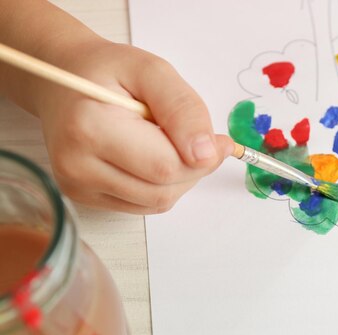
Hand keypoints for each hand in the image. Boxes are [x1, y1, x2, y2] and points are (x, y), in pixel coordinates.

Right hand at [36, 39, 233, 213]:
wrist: (63, 80)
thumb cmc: (106, 72)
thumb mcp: (152, 71)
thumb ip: (183, 109)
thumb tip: (206, 153)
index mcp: (90, 128)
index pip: (165, 166)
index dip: (203, 158)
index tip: (219, 141)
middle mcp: (77, 165)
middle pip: (163, 190)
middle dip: (193, 168)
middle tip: (200, 140)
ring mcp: (78, 186)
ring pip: (157, 202)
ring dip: (181, 178)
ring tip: (171, 143)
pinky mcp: (84, 198)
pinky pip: (144, 205)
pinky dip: (162, 185)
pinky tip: (154, 156)